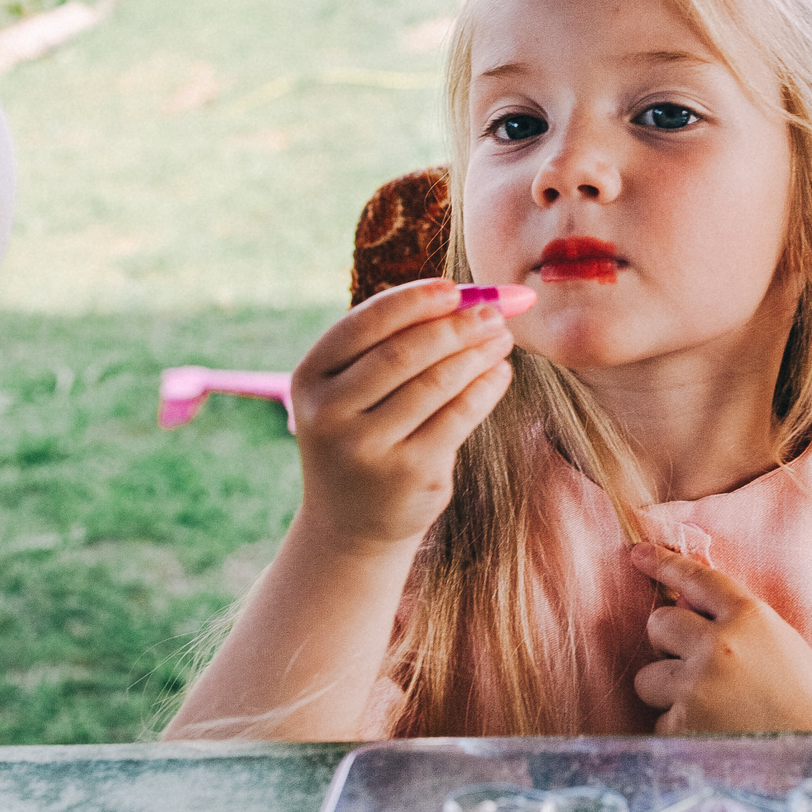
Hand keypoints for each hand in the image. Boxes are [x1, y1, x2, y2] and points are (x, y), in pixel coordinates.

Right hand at [288, 279, 531, 554]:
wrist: (351, 522)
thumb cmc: (363, 433)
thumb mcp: (354, 390)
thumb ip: (391, 344)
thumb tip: (470, 299)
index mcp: (309, 378)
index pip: (364, 324)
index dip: (412, 301)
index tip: (452, 288)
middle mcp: (328, 414)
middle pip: (403, 352)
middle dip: (455, 325)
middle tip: (493, 311)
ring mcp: (365, 448)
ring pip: (435, 383)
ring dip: (476, 353)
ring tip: (502, 338)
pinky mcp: (407, 475)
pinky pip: (457, 417)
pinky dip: (485, 388)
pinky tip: (500, 372)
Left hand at [627, 543, 811, 733]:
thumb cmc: (806, 707)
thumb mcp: (782, 647)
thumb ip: (737, 625)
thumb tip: (685, 607)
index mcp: (751, 619)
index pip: (698, 579)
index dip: (665, 564)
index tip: (638, 554)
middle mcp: (719, 646)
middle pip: (658, 624)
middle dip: (668, 644)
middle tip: (695, 668)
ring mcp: (697, 687)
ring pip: (648, 676)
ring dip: (669, 693)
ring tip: (711, 713)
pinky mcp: (681, 728)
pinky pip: (660, 722)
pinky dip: (680, 732)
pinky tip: (714, 740)